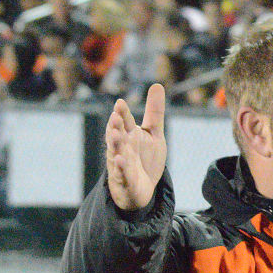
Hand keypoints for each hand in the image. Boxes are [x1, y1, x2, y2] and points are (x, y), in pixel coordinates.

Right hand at [106, 83, 166, 210]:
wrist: (142, 187)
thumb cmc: (145, 158)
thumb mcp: (154, 133)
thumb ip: (154, 112)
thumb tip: (157, 84)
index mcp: (129, 135)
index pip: (125, 122)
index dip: (122, 113)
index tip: (120, 103)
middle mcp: (122, 147)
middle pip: (117, 135)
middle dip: (116, 126)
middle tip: (115, 116)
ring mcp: (121, 163)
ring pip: (116, 152)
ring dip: (115, 143)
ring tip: (114, 134)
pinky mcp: (125, 179)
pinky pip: (122, 173)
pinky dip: (121, 167)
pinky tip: (120, 159)